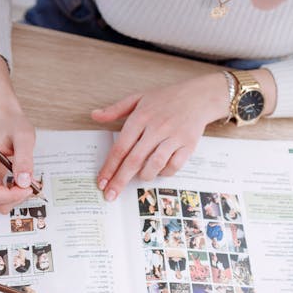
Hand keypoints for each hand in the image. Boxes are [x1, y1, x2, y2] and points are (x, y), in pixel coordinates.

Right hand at [0, 112, 34, 213]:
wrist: (5, 122)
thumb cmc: (12, 126)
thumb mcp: (24, 137)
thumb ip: (24, 159)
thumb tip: (24, 182)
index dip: (13, 196)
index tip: (29, 187)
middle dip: (16, 196)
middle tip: (31, 181)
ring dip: (15, 196)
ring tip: (25, 178)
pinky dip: (12, 193)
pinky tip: (19, 179)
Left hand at [92, 73, 228, 200]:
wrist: (198, 97)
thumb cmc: (165, 99)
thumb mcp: (137, 98)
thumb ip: (115, 109)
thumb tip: (94, 115)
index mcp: (141, 117)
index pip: (120, 147)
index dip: (109, 167)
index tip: (101, 182)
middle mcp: (156, 127)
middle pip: (134, 160)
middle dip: (120, 180)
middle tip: (110, 195)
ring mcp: (174, 136)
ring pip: (155, 164)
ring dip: (144, 176)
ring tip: (139, 177)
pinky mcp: (188, 144)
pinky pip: (174, 166)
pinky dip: (164, 172)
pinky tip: (159, 170)